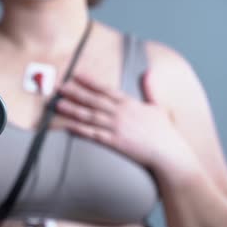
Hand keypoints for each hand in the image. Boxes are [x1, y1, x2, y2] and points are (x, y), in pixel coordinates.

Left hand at [54, 72, 194, 171]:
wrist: (168, 154)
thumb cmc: (165, 132)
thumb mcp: (159, 106)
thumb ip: (151, 89)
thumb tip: (149, 72)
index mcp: (130, 103)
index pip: (106, 89)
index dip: (90, 82)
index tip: (76, 75)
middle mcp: (120, 113)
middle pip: (93, 100)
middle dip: (75, 92)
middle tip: (59, 86)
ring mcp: (116, 128)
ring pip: (90, 116)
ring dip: (73, 110)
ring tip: (58, 104)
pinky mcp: (114, 142)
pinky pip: (93, 134)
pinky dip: (80, 129)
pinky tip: (68, 125)